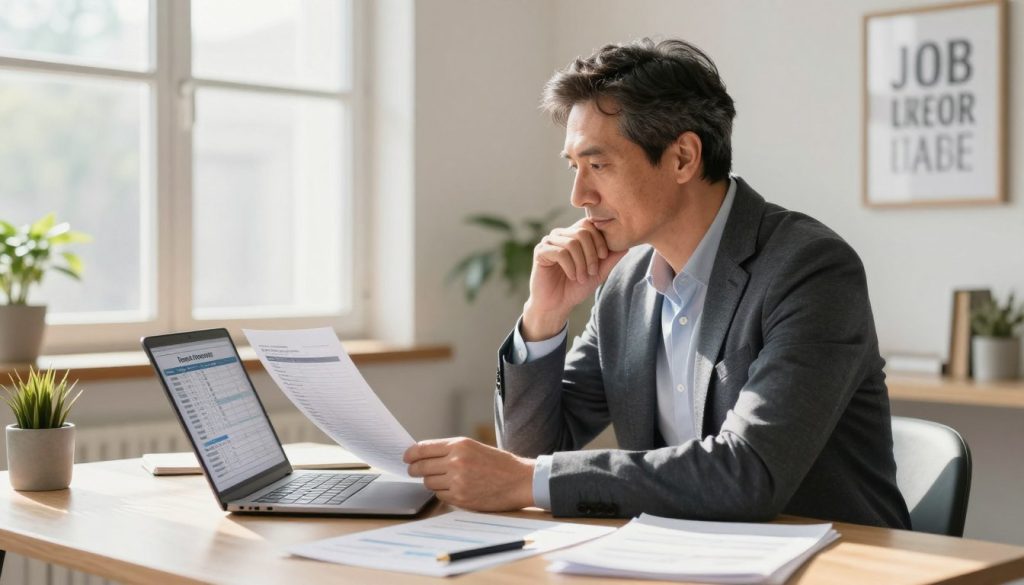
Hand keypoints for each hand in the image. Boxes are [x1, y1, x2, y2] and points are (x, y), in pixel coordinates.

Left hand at [404, 437, 534, 510]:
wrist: (520, 480)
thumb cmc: (498, 463)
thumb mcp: (473, 447)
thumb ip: (449, 450)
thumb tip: (423, 456)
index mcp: (459, 445)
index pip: (422, 449)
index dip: (410, 454)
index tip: (406, 457)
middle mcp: (456, 462)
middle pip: (421, 467)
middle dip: (414, 470)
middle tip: (413, 471)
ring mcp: (457, 481)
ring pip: (429, 483)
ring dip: (431, 481)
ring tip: (444, 479)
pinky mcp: (461, 498)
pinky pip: (440, 496)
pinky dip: (443, 493)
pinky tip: (455, 489)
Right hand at [523, 219, 626, 339]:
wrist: (557, 304)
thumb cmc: (576, 288)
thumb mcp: (598, 273)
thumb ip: (610, 259)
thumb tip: (626, 245)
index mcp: (573, 235)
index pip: (589, 225)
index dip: (600, 239)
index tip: (604, 257)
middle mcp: (561, 235)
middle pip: (582, 232)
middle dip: (591, 254)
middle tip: (592, 272)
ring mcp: (549, 242)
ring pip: (572, 243)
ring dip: (581, 263)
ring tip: (581, 278)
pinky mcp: (540, 251)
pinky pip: (560, 252)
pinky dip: (570, 266)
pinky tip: (572, 276)